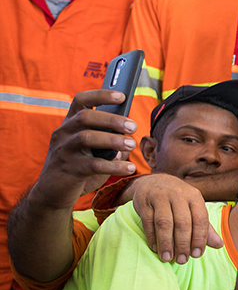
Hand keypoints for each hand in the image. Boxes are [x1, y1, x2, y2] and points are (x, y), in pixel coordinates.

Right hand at [29, 89, 135, 209]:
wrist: (52, 194)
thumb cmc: (78, 168)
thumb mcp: (91, 151)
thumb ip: (109, 142)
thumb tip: (130, 136)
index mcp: (69, 125)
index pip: (80, 100)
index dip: (101, 95)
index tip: (122, 96)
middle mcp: (63, 134)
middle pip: (85, 117)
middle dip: (112, 120)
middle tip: (133, 127)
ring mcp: (64, 151)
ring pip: (87, 138)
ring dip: (113, 140)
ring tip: (131, 145)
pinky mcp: (69, 169)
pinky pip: (93, 164)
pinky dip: (114, 165)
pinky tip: (130, 168)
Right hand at [131, 174, 222, 263]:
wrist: (154, 182)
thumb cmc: (178, 200)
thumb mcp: (194, 209)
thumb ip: (205, 228)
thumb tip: (219, 245)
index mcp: (194, 196)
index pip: (200, 219)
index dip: (199, 238)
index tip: (196, 255)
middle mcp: (178, 194)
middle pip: (182, 222)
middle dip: (182, 244)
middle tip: (182, 260)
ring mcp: (160, 196)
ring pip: (164, 223)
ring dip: (166, 243)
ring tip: (167, 258)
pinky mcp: (144, 201)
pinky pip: (148, 221)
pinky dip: (152, 236)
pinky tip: (155, 248)